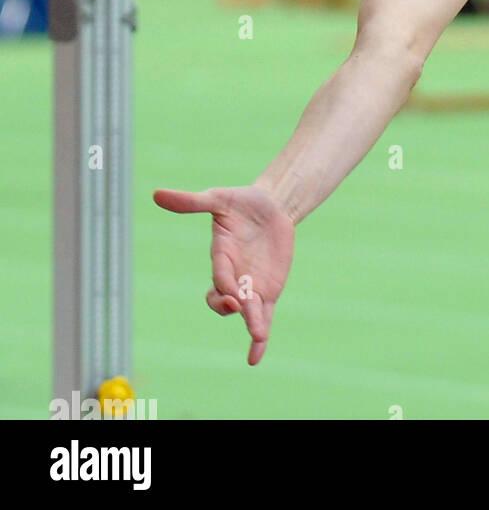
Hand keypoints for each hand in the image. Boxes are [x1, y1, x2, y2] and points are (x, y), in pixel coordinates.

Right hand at [153, 185, 294, 365]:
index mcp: (222, 257)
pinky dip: (259, 337)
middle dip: (232, 306)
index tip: (234, 291)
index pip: (220, 276)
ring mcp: (250, 286)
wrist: (271, 206)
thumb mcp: (219, 198)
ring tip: (258, 334)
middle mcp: (234, 276)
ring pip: (248, 311)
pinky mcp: (267, 290)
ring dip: (253, 324)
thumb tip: (156, 194)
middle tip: (241, 306)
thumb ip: (191, 202)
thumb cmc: (242, 202)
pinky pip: (263, 317)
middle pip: (226, 300)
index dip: (225, 285)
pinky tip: (255, 356)